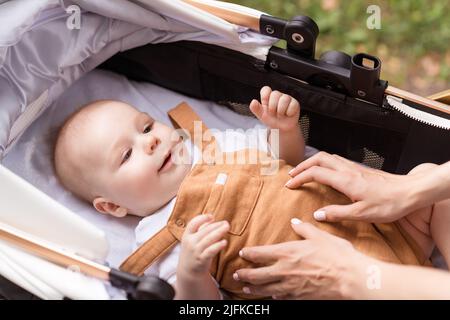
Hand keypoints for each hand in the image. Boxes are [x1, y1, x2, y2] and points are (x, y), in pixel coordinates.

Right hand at [178, 214, 228, 278]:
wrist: (188, 272)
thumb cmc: (194, 252)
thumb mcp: (193, 240)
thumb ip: (201, 230)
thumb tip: (212, 220)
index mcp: (187, 236)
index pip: (193, 223)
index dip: (202, 218)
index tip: (212, 216)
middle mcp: (190, 242)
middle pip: (204, 230)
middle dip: (216, 225)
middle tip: (226, 223)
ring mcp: (196, 251)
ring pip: (208, 239)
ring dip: (219, 232)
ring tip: (227, 228)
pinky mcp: (202, 259)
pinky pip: (211, 251)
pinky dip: (218, 245)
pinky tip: (225, 242)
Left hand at [234, 219, 365, 298]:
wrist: (350, 279)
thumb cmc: (337, 255)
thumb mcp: (320, 236)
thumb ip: (304, 229)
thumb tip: (294, 222)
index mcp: (287, 252)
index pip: (261, 253)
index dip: (250, 254)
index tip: (243, 253)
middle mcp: (284, 270)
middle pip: (258, 274)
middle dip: (245, 274)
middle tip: (237, 274)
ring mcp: (290, 286)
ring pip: (266, 289)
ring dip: (254, 288)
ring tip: (246, 288)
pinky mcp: (299, 297)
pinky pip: (281, 298)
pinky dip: (273, 297)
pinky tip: (271, 296)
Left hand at [250, 86, 299, 131]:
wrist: (282, 129)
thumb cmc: (271, 120)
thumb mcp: (262, 116)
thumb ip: (256, 109)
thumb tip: (253, 102)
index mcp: (268, 97)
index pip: (266, 89)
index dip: (265, 96)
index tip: (265, 104)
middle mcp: (277, 96)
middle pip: (275, 94)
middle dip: (272, 107)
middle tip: (273, 114)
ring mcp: (287, 98)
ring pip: (284, 99)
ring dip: (281, 111)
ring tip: (280, 115)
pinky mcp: (295, 103)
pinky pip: (292, 105)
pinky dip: (289, 112)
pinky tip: (288, 115)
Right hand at [285, 151, 421, 222]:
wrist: (410, 191)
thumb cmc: (389, 204)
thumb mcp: (362, 214)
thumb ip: (338, 213)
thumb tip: (317, 214)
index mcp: (345, 180)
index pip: (315, 173)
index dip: (299, 178)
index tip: (289, 185)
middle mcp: (347, 170)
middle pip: (318, 158)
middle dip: (302, 165)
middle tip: (291, 175)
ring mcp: (354, 168)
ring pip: (327, 156)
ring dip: (312, 162)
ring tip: (303, 171)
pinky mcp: (360, 169)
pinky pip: (336, 160)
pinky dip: (324, 163)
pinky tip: (325, 172)